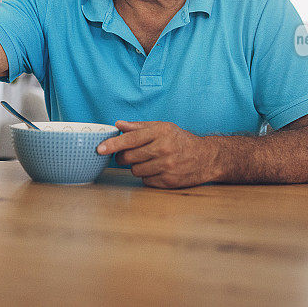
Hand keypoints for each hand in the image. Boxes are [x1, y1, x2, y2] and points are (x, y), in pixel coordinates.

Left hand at [96, 121, 218, 188]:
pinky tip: (157, 170)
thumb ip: (139, 127)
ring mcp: (167, 166)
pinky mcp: (169, 181)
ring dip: (136, 167)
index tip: (100, 149)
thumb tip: (118, 125)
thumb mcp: (162, 127)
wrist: (206, 157)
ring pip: (135, 171)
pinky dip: (147, 176)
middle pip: (129, 158)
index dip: (113, 144)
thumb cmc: (180, 140)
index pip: (130, 139)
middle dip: (123, 158)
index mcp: (160, 132)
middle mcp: (164, 149)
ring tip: (148, 161)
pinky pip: (146, 181)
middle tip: (126, 156)